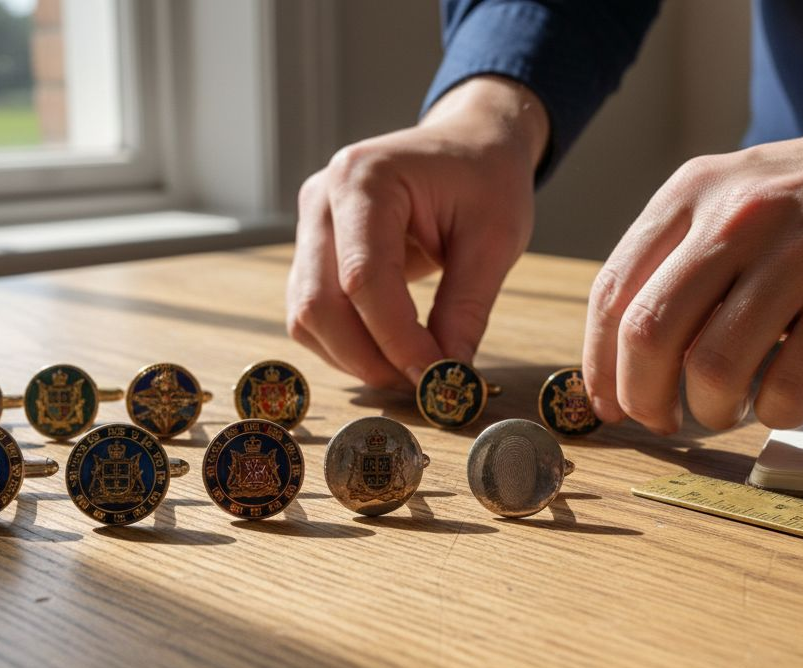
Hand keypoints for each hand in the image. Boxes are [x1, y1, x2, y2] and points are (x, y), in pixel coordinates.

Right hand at [287, 77, 547, 388]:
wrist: (469, 143)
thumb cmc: (486, 179)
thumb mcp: (495, 239)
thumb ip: (467, 309)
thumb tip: (446, 379)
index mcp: (365, 178)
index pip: (363, 277)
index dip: (396, 339)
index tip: (436, 379)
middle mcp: (322, 199)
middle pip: (319, 302)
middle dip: (367, 358)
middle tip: (420, 388)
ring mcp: (309, 224)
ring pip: (307, 316)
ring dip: (354, 358)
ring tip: (410, 373)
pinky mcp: (312, 249)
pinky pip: (312, 312)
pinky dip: (345, 345)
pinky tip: (389, 353)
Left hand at [584, 92, 802, 431]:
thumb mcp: (737, 198)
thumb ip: (681, 260)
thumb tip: (622, 361)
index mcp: (693, 192)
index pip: (613, 293)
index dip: (600, 365)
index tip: (609, 404)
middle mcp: (739, 216)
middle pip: (649, 335)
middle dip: (642, 399)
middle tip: (661, 422)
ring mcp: (802, 253)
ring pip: (712, 368)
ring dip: (710, 412)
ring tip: (727, 409)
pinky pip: (788, 387)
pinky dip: (774, 414)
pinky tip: (781, 401)